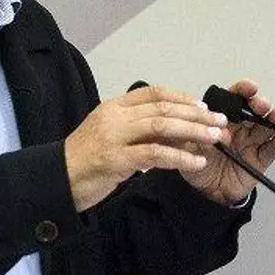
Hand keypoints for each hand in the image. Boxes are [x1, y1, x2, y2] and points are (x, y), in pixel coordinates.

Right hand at [64, 84, 231, 210]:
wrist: (56, 181)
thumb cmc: (85, 160)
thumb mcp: (111, 136)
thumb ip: (139, 130)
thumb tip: (176, 132)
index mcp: (113, 106)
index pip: (153, 93)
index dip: (182, 98)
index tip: (203, 106)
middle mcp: (114, 116)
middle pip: (163, 108)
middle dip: (195, 115)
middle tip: (219, 122)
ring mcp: (114, 137)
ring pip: (162, 127)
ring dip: (193, 132)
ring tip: (214, 138)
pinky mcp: (115, 159)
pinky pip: (155, 154)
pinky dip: (180, 157)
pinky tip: (196, 162)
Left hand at [183, 78, 274, 203]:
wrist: (205, 193)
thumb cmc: (197, 166)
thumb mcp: (188, 149)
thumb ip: (199, 139)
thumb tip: (212, 131)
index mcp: (222, 120)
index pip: (233, 101)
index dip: (242, 92)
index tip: (249, 88)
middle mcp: (239, 129)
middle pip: (253, 112)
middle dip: (260, 105)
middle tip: (261, 105)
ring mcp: (251, 144)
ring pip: (266, 128)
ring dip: (274, 120)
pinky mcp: (259, 161)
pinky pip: (270, 151)